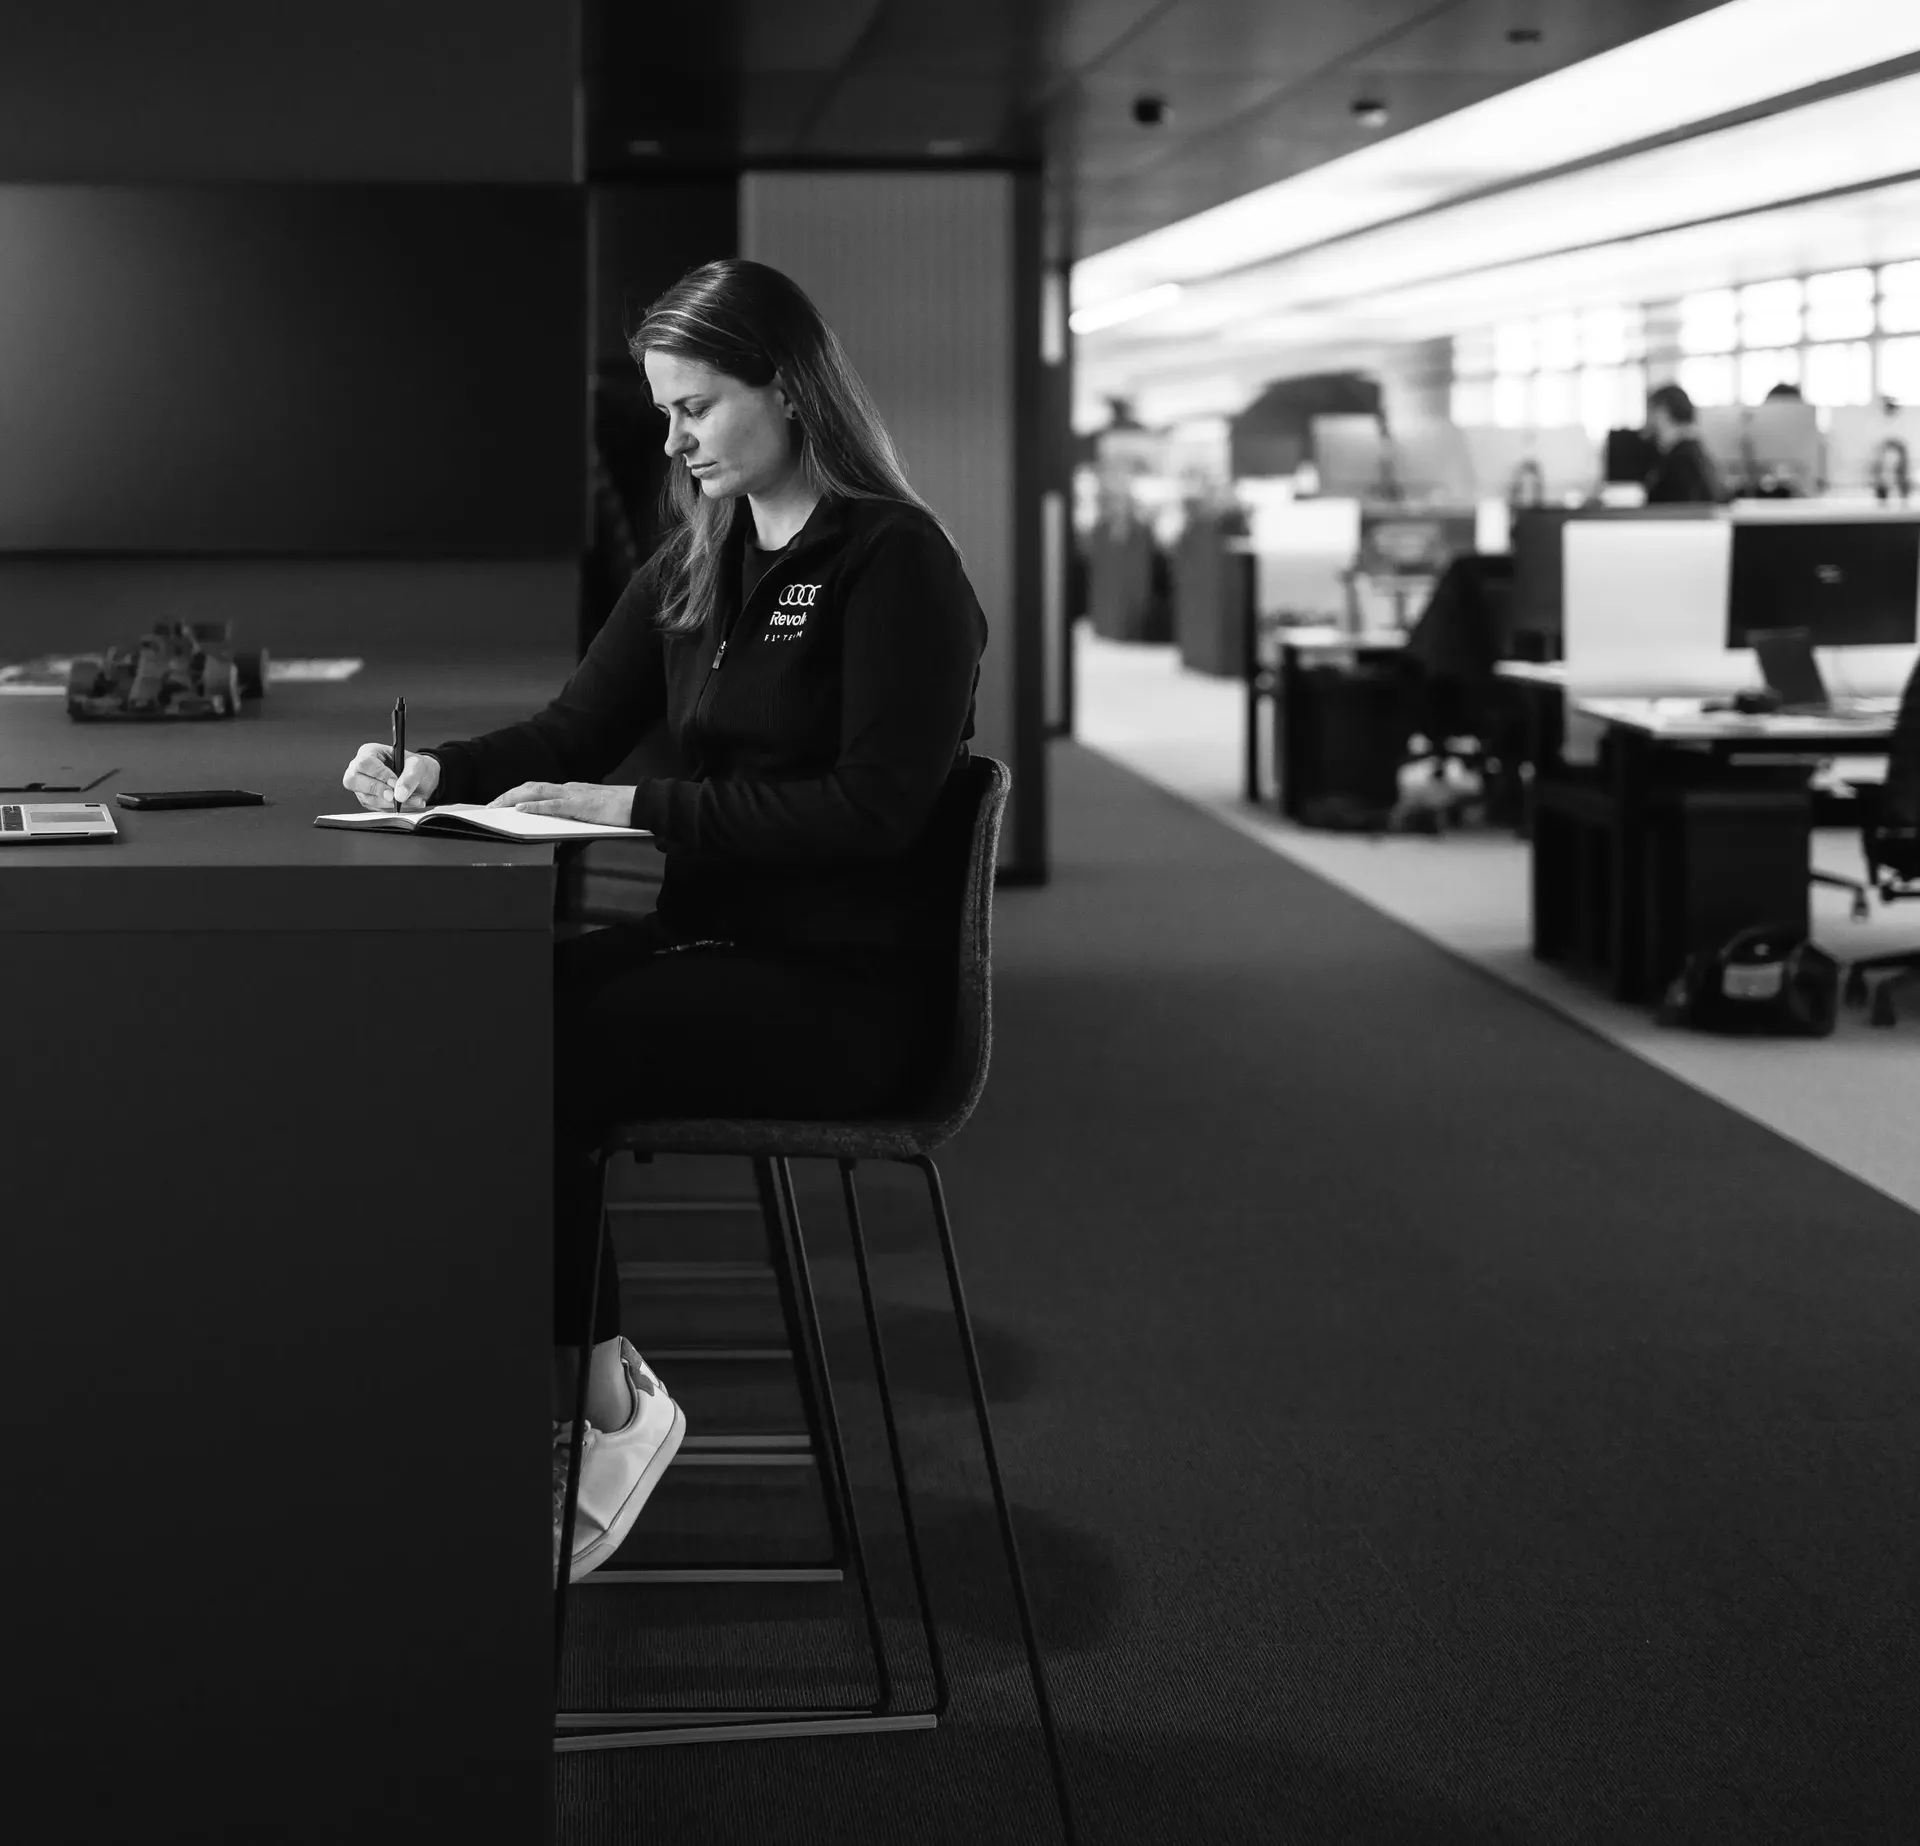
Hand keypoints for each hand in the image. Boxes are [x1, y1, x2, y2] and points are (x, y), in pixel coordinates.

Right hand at [343, 743, 440, 811]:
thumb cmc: (415, 766)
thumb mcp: (417, 765)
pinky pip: (376, 809)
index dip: (379, 775)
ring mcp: (362, 787)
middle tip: (395, 796)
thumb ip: (410, 777)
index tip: (395, 783)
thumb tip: (399, 794)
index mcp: (369, 752)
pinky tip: (408, 804)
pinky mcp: (369, 801)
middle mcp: (361, 769)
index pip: (364, 764)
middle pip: (353, 781)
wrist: (422, 780)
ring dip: (391, 803)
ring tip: (413, 799)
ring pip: (366, 798)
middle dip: (377, 790)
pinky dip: (394, 809)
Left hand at [488, 781, 635, 826]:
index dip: (516, 794)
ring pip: (536, 791)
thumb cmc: (623, 811)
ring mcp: (575, 795)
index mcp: (571, 790)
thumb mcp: (593, 815)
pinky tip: (521, 809)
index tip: (500, 803)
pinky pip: (553, 804)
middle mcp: (569, 788)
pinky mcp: (582, 804)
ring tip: (496, 806)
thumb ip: (576, 820)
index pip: (537, 789)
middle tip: (488, 807)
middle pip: (531, 787)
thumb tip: (561, 833)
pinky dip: (535, 806)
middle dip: (507, 795)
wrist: (644, 804)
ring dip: (513, 798)